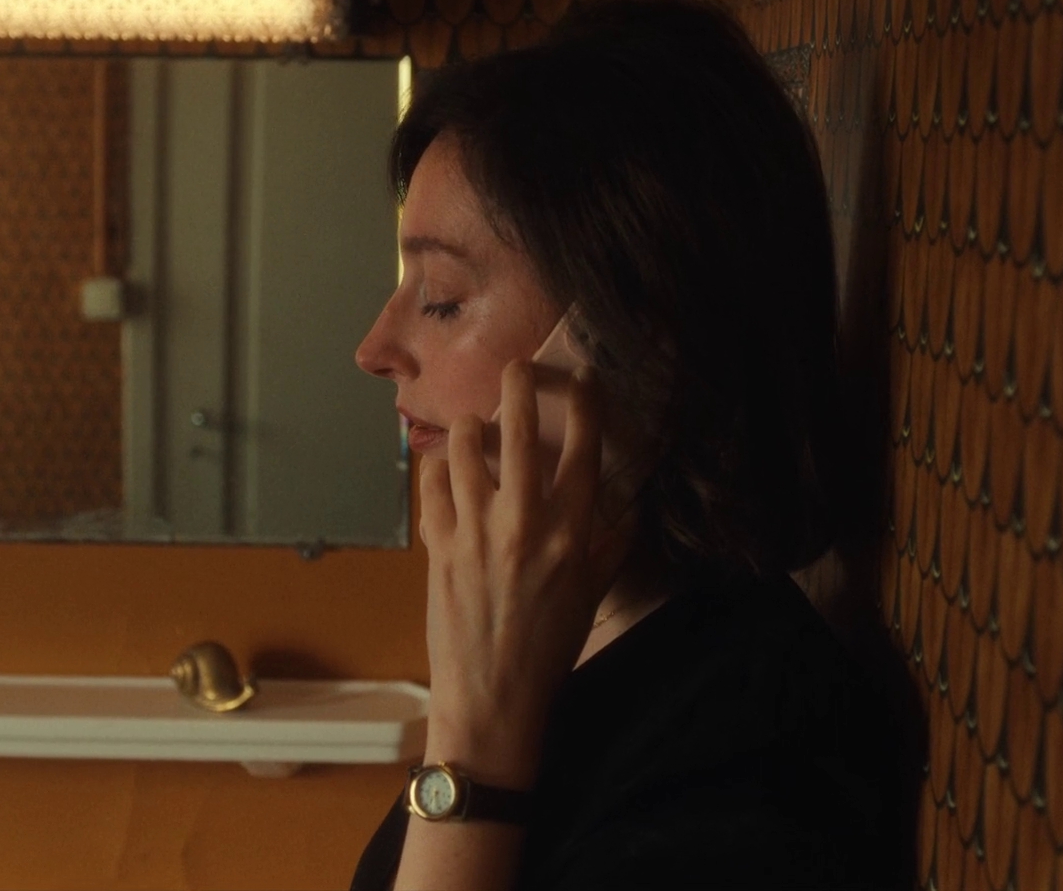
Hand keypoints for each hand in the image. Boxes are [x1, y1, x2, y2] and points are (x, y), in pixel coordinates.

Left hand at [416, 359, 610, 787]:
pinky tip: (443, 466)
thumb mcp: (593, 595)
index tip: (584, 376)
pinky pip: (431, 486)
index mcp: (570, 534)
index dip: (586, 403)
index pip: (583, 449)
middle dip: (520, 384)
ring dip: (471, 426)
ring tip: (476, 423)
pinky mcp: (437, 546)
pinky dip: (435, 468)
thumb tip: (631, 507)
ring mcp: (474, 531)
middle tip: (518, 366)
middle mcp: (523, 522)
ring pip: (464, 448)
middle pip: (519, 430)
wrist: (493, 696)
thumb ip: (612, 545)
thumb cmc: (550, 648)